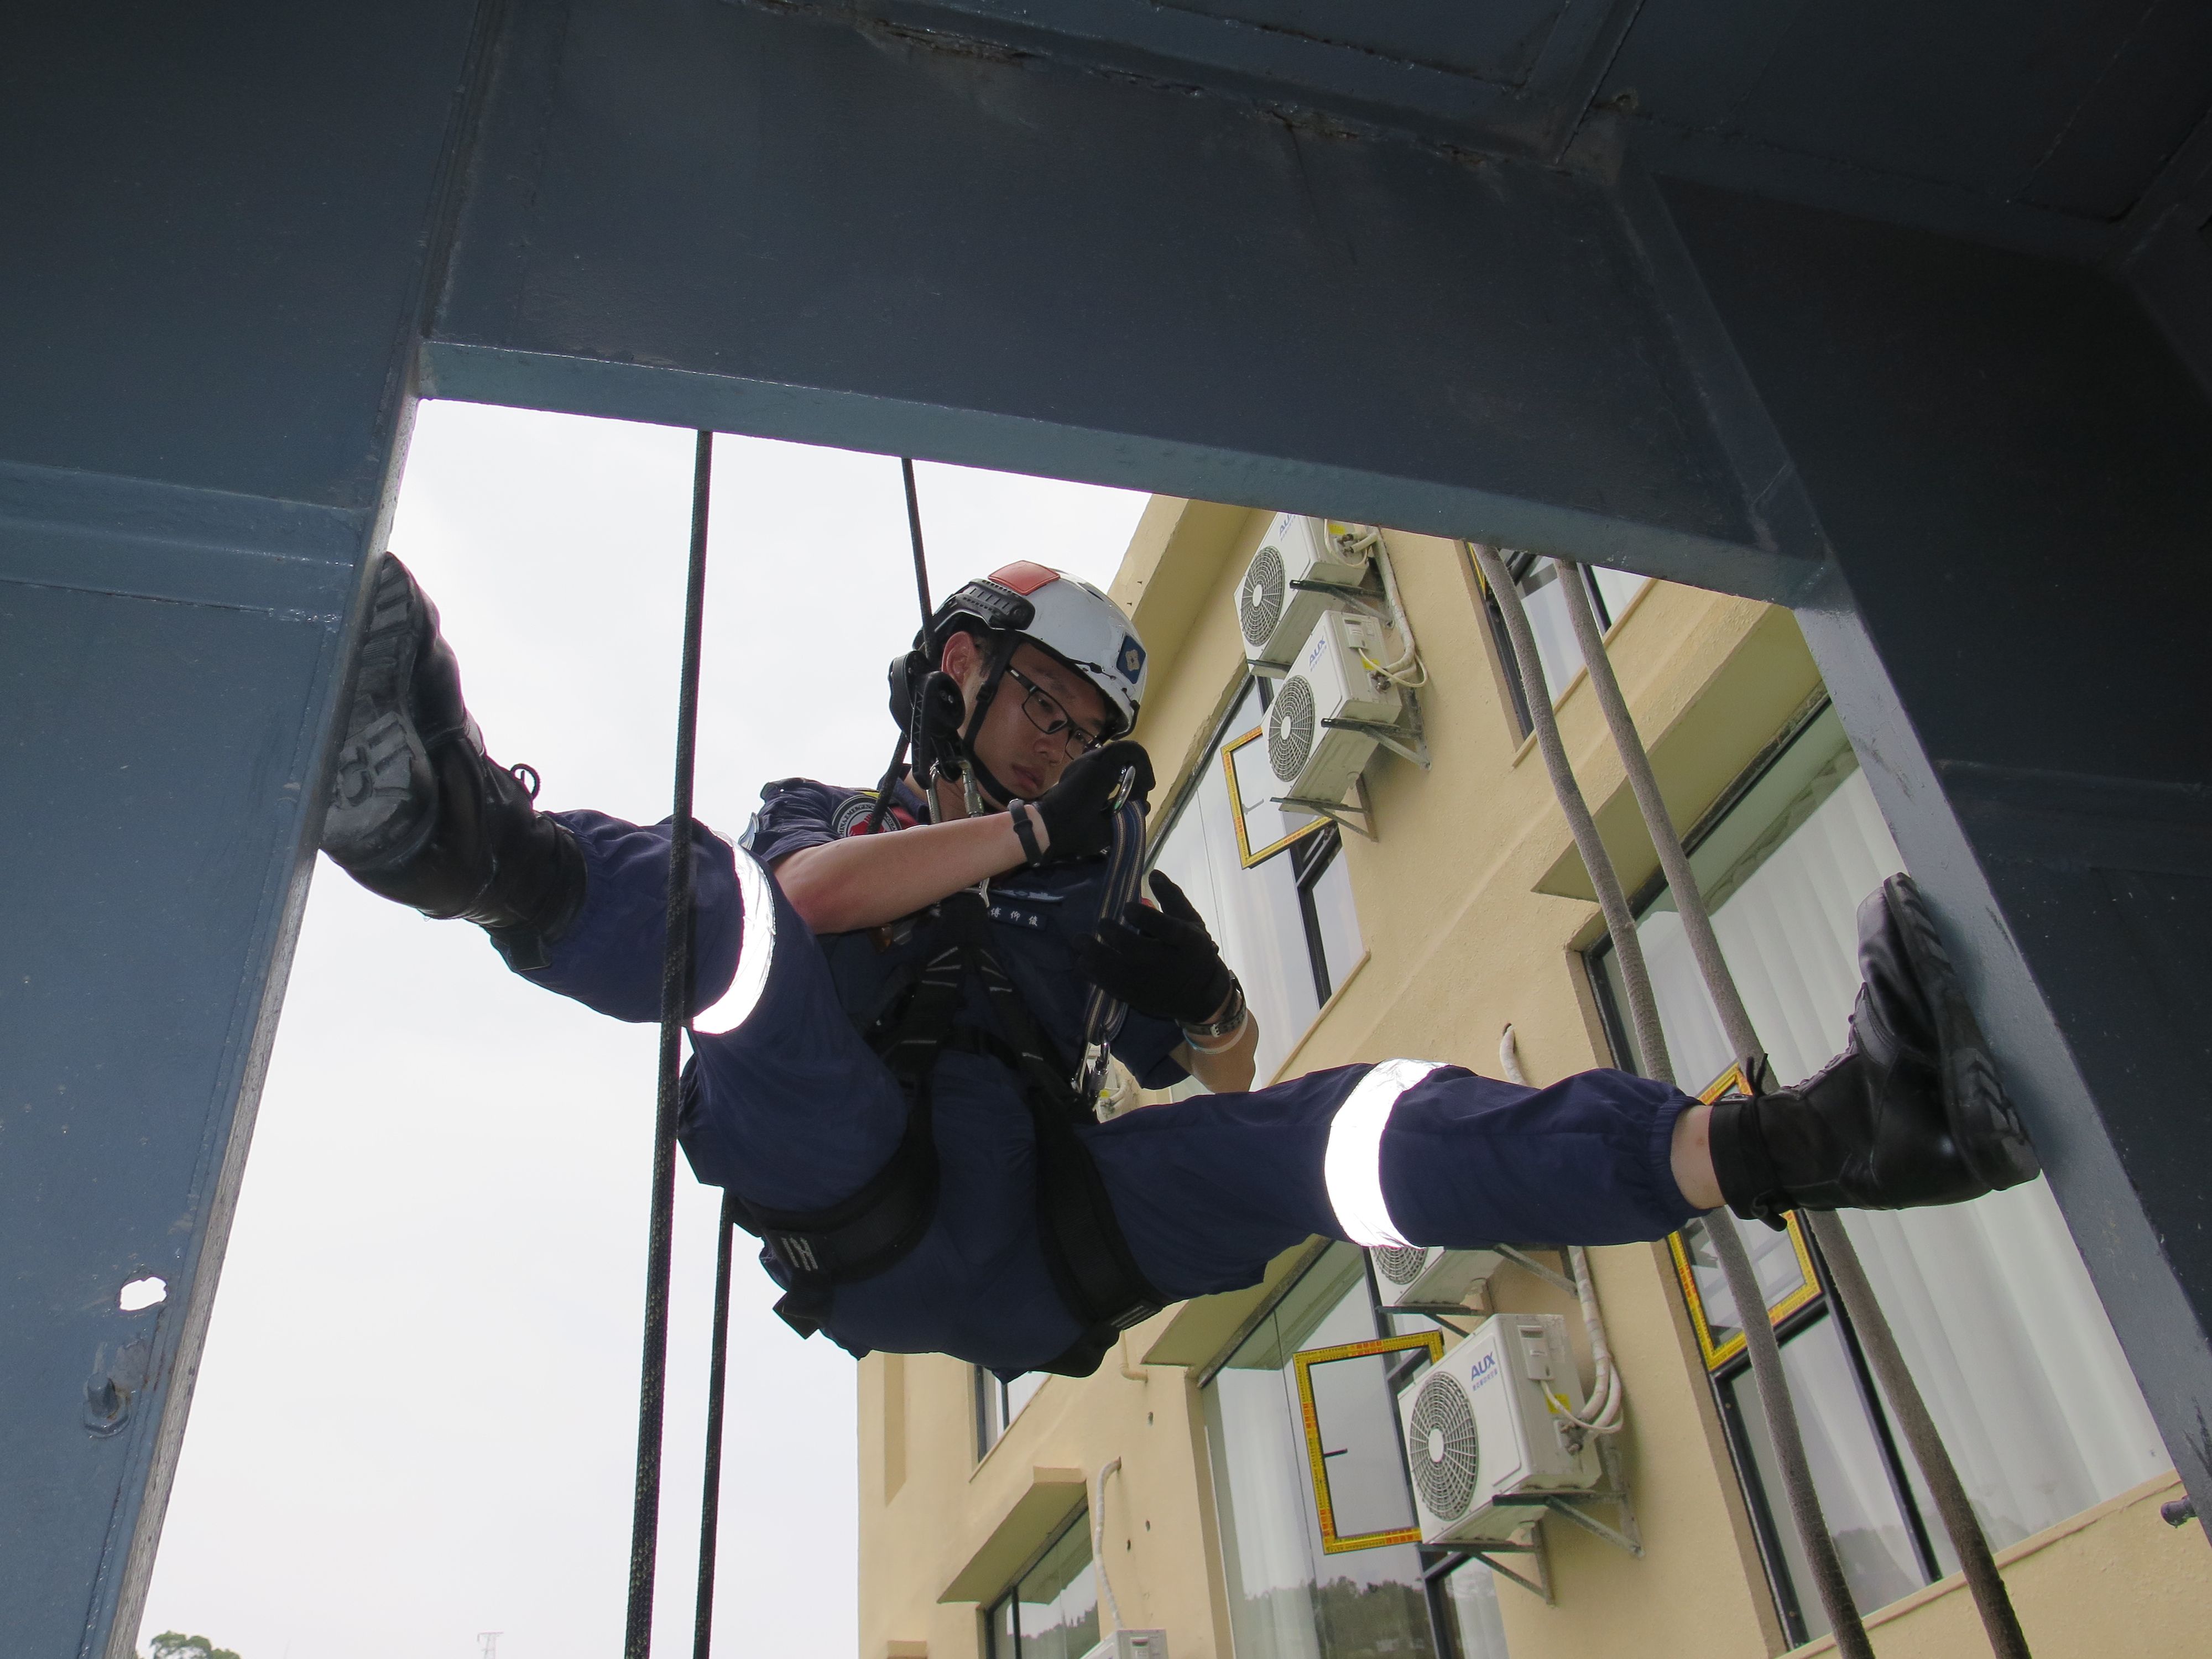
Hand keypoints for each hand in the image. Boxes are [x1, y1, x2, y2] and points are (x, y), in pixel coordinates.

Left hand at [1027, 740, 1153, 863]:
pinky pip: (1099, 765)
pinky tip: (1110, 798)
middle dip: (1137, 772)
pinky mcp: (1074, 772)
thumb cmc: (1075, 830)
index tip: (1145, 789)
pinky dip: (1111, 776)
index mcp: (1101, 770)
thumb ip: (1130, 813)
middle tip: (1138, 795)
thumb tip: (1142, 805)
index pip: (1132, 750)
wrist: (1042, 830)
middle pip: (1123, 752)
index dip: (1145, 767)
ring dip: (1124, 774)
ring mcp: (1080, 764)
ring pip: (1112, 758)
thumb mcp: (1109, 827)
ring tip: (1124, 798)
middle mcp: (1090, 761)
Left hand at [1074, 869, 1235, 1026]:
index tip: (1127, 907)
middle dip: (1114, 935)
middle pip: (1137, 950)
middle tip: (1102, 924)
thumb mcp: (1191, 922)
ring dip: (1095, 955)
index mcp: (1186, 942)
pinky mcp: (1137, 997)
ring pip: (1118, 971)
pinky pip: (1112, 987)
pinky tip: (1082, 961)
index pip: (1167, 929)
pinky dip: (1094, 974)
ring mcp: (1150, 984)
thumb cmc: (1192, 952)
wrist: (1199, 995)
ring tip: (1080, 941)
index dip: (1145, 918)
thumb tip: (1153, 873)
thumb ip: (1172, 898)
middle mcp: (1167, 964)